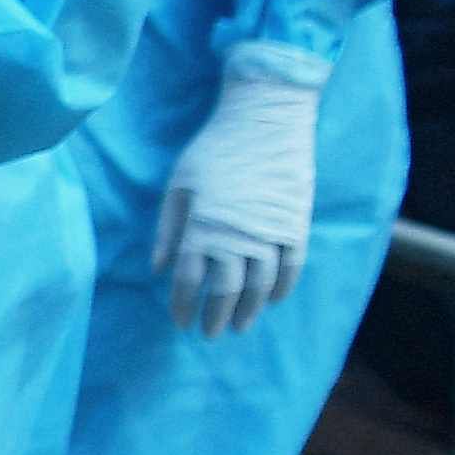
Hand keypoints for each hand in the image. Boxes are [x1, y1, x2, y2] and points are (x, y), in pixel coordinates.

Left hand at [154, 46, 328, 334]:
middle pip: (227, 290)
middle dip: (216, 316)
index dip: (184, 305)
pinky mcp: (296, 224)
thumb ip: (168, 230)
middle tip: (210, 334)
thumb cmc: (214, 149)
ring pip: (261, 285)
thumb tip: (158, 269)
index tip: (180, 322)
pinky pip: (292, 266)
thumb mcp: (178, 186)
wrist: (265, 120)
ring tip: (239, 326)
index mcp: (202, 228)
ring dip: (250, 310)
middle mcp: (237, 237)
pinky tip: (275, 301)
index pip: (190, 281)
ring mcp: (270, 232)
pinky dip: (283, 287)